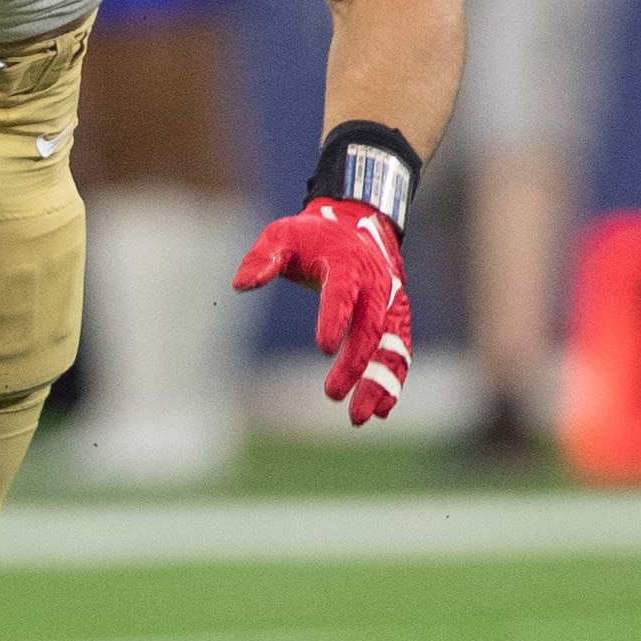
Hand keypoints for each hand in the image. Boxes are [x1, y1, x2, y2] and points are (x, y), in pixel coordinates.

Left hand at [233, 197, 411, 427]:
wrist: (357, 223)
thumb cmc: (312, 235)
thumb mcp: (282, 236)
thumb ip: (263, 259)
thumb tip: (240, 284)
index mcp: (347, 263)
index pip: (343, 292)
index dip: (335, 317)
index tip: (323, 347)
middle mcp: (375, 286)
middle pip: (369, 328)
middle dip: (353, 364)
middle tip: (331, 394)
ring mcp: (389, 304)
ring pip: (390, 348)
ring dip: (378, 383)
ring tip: (360, 417)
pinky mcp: (395, 319)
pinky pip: (400, 352)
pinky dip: (393, 380)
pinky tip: (381, 410)